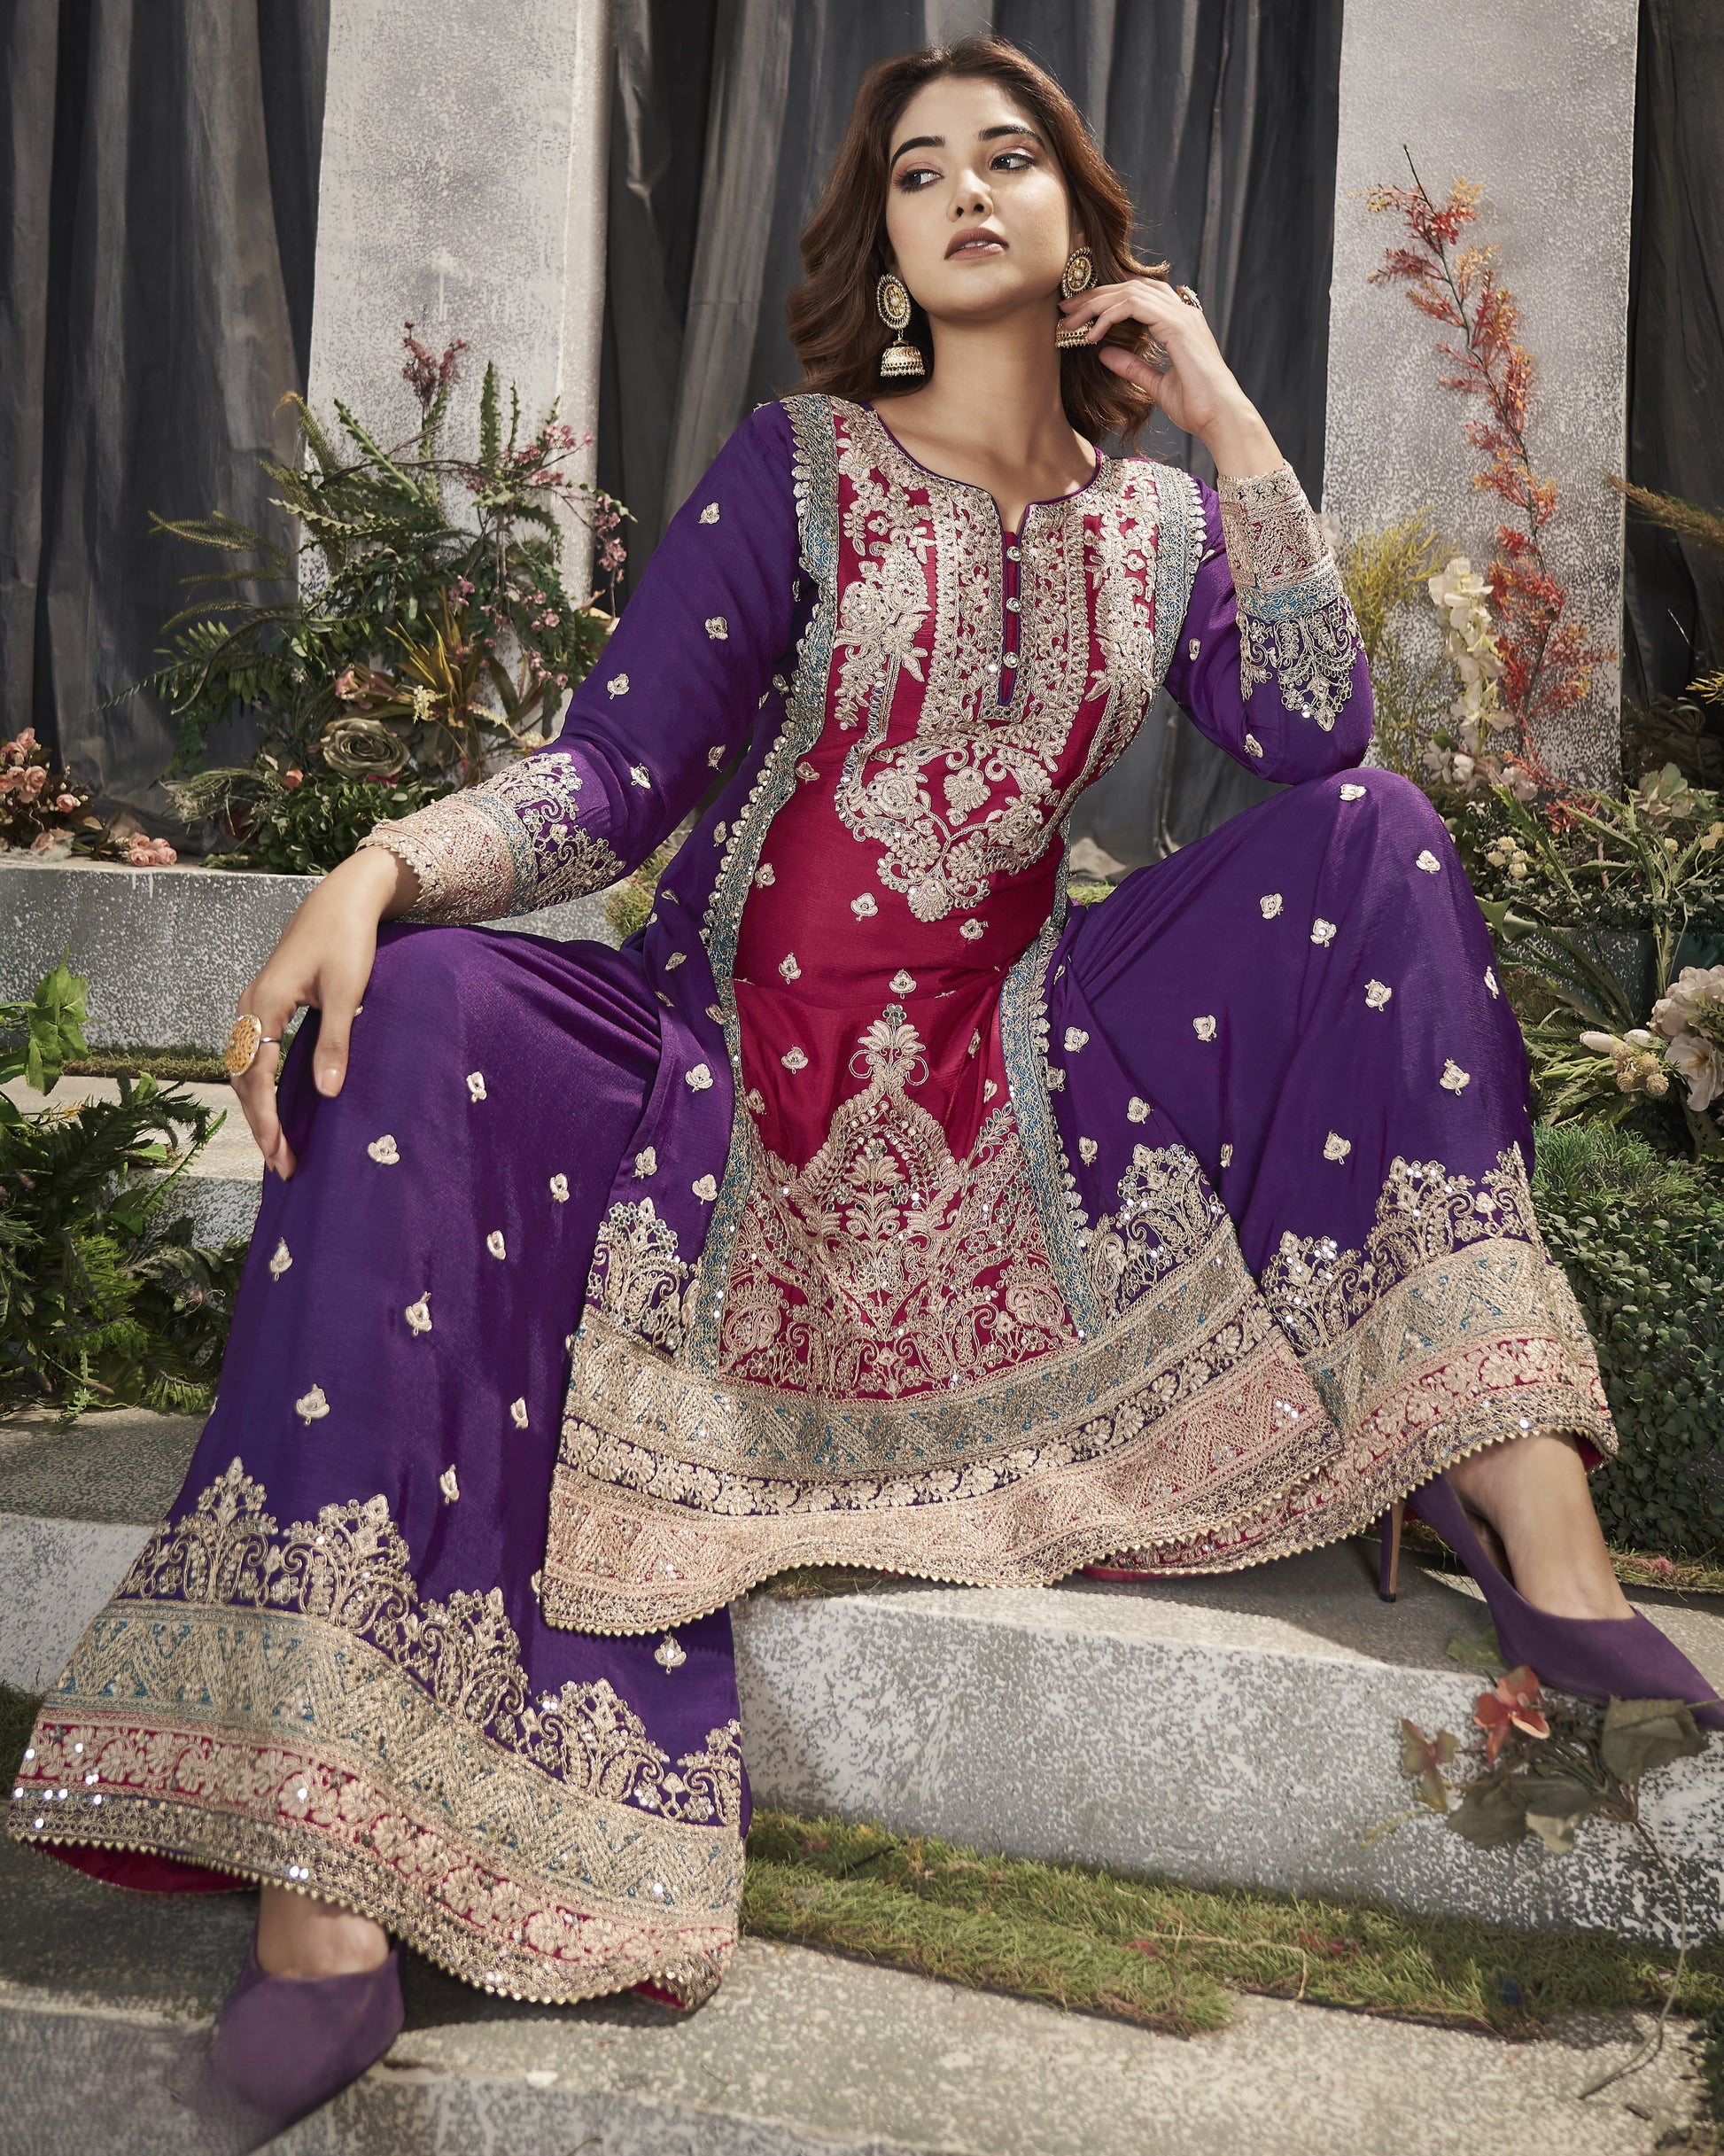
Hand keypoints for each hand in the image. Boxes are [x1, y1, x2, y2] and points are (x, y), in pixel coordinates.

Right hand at [230, 848, 412, 1178]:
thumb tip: (326, 1093)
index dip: (267, 1120)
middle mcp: (250, 1004)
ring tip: (277, 1146)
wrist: (343, 898)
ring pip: (243, 1068)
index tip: (281, 1154)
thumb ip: (335, 1042)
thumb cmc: (347, 940)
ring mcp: (254, 1003)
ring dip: (258, 1108)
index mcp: (266, 1003)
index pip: (257, 1077)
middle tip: (282, 1164)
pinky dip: (259, 1085)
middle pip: (242, 1079)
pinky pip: (252, 1053)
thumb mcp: (347, 993)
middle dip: (260, 1124)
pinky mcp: (265, 1002)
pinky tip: (274, 1105)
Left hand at [1058, 277, 1280, 471]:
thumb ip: (1133, 367)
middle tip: (1064, 309)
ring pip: (1130, 291)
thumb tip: (1105, 353)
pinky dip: (1109, 315)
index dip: (1106, 300)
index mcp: (1179, 323)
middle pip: (1131, 286)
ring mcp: (1182, 316)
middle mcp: (1182, 312)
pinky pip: (1135, 307)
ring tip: (1071, 321)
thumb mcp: (1157, 386)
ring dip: (1096, 304)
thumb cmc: (1197, 407)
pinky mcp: (1177, 326)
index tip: (1077, 315)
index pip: (1138, 295)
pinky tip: (1092, 334)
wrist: (1221, 418)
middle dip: (1094, 296)